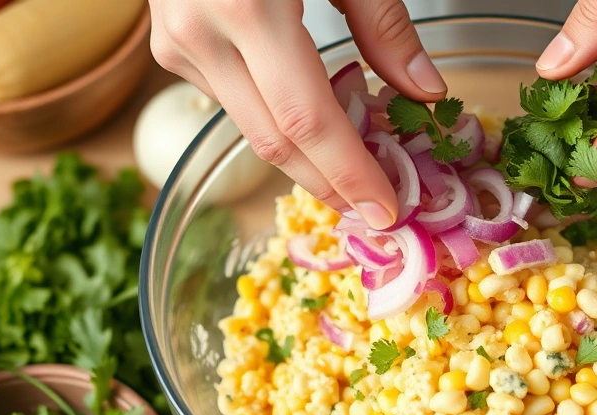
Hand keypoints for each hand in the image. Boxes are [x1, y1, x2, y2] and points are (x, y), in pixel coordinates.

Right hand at [148, 0, 447, 227]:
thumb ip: (383, 24)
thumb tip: (424, 90)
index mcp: (246, 9)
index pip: (307, 122)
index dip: (349, 175)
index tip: (387, 212)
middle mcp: (201, 36)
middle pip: (275, 142)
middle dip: (331, 185)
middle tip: (379, 208)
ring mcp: (178, 45)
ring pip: (253, 130)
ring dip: (309, 159)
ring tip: (361, 170)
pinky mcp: (171, 47)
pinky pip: (235, 103)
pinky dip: (281, 122)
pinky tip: (321, 123)